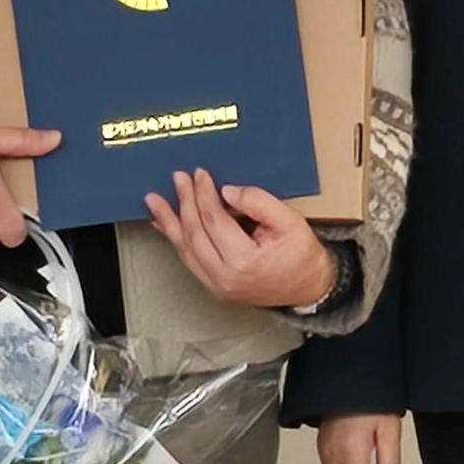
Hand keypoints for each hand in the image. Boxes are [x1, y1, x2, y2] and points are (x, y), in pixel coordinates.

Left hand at [142, 169, 334, 308]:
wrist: (308, 287)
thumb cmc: (301, 257)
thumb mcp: (289, 221)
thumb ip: (258, 202)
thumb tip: (227, 192)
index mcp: (244, 261)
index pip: (214, 221)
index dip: (204, 195)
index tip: (199, 175)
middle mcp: (224, 277)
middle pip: (194, 234)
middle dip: (184, 203)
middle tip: (178, 180)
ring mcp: (217, 286)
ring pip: (185, 249)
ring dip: (169, 222)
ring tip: (154, 202)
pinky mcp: (214, 287)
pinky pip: (189, 260)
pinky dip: (177, 240)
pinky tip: (166, 226)